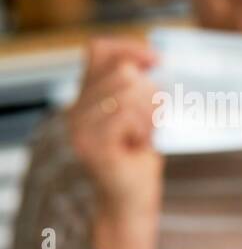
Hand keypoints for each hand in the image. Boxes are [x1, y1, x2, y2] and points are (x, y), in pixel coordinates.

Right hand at [65, 37, 163, 248]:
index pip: (99, 50)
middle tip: (153, 119)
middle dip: (149, 91)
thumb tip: (157, 59)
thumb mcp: (141, 114)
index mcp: (85, 96)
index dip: (130, 48)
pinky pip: (126, 115)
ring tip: (146, 134)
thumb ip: (141, 88)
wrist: (131, 201)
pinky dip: (144, 126)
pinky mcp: (93, 145)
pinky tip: (142, 143)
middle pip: (121, 71)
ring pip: (126, 92)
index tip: (159, 61)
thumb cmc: (140, 156)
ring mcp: (81, 128)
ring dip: (149, 112)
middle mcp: (76, 109)